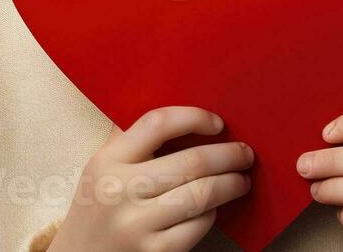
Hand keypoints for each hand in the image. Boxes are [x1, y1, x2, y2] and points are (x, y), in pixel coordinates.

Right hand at [50, 106, 254, 251]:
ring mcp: (136, 224)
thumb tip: (184, 117)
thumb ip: (131, 143)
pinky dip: (212, 214)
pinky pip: (197, 226)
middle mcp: (120, 190)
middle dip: (229, 155)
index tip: (218, 123)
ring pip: (202, 194)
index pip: (158, 123)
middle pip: (192, 161)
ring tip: (241, 180)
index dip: (195, 117)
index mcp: (107, 160)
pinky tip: (214, 209)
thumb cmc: (97, 209)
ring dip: (231, 184)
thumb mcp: (101, 170)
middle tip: (245, 154)